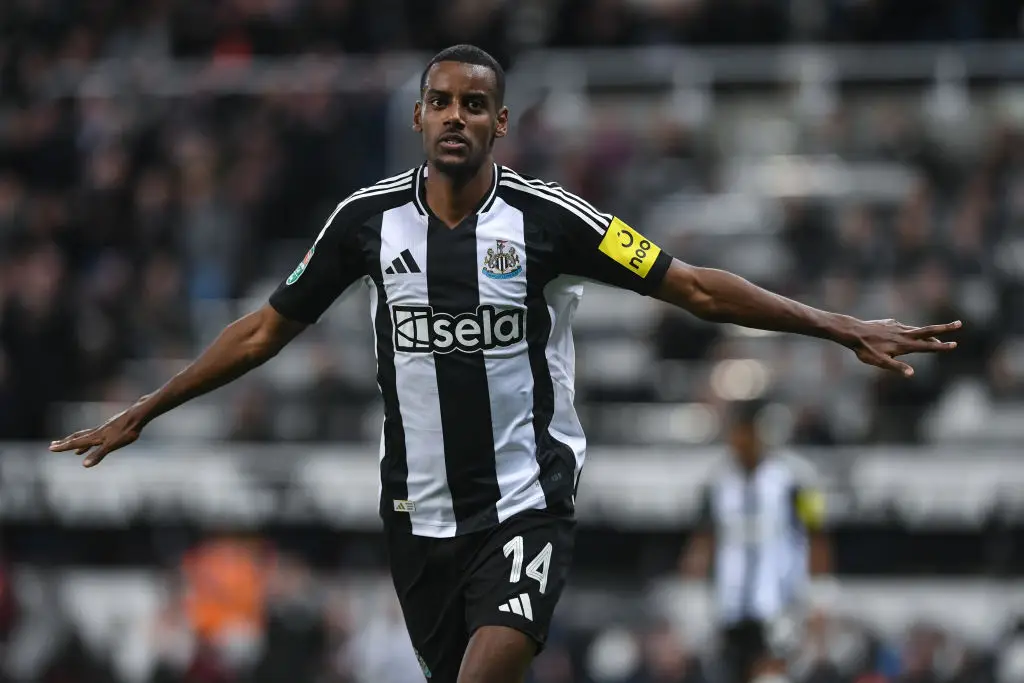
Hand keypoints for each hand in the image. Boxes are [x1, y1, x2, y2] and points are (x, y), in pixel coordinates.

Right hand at [48, 406, 144, 466]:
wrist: (138, 415)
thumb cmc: (126, 431)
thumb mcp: (112, 445)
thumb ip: (98, 455)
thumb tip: (84, 465)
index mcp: (95, 437)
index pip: (75, 443)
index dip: (63, 447)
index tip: (50, 448)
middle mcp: (96, 432)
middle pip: (77, 438)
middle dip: (65, 443)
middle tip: (53, 445)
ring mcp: (104, 429)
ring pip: (87, 436)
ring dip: (77, 442)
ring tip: (72, 448)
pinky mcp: (112, 428)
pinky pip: (97, 435)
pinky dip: (92, 440)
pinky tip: (96, 441)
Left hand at [846, 318, 960, 376]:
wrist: (853, 332)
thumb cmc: (866, 350)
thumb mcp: (880, 362)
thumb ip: (896, 367)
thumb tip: (912, 374)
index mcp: (904, 344)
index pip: (927, 346)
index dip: (941, 347)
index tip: (955, 344)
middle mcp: (904, 334)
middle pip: (929, 330)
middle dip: (945, 328)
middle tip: (959, 323)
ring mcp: (898, 326)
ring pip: (917, 329)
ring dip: (929, 332)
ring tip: (937, 336)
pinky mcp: (891, 323)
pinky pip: (904, 328)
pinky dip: (911, 331)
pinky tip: (908, 334)